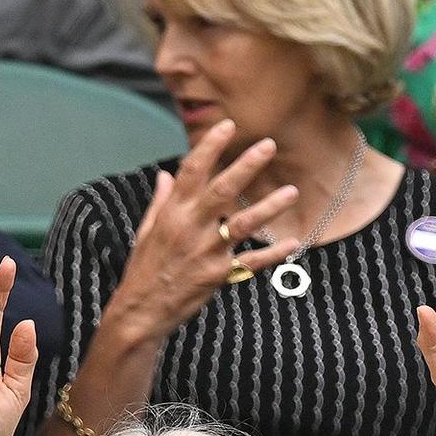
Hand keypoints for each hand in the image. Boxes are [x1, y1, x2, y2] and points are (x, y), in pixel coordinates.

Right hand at [108, 121, 300, 337]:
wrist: (142, 310)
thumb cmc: (145, 268)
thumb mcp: (147, 230)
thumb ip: (161, 201)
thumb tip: (166, 174)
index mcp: (173, 212)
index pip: (192, 170)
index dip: (210, 146)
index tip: (228, 126)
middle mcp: (190, 227)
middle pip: (222, 190)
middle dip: (246, 166)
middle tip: (268, 145)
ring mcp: (206, 251)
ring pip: (242, 224)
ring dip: (269, 207)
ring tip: (292, 192)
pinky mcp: (218, 275)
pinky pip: (251, 262)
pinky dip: (273, 254)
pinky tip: (293, 243)